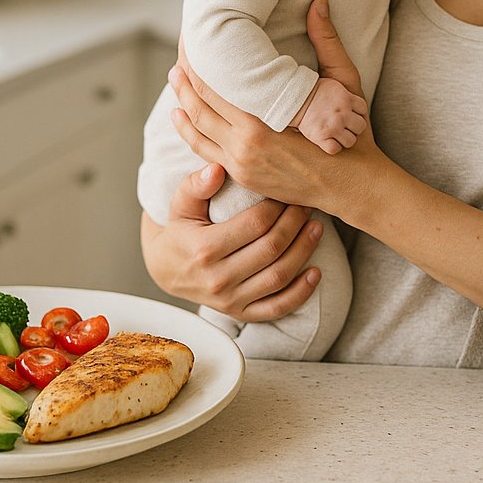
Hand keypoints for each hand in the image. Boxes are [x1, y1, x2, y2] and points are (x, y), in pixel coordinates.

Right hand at [139, 162, 325, 320]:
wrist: (165, 270)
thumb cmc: (180, 230)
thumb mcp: (181, 204)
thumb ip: (196, 184)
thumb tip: (216, 169)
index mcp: (205, 249)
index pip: (254, 224)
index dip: (277, 206)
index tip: (287, 191)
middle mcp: (218, 278)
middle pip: (271, 249)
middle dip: (294, 223)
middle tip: (306, 205)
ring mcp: (230, 300)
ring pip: (278, 277)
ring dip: (303, 251)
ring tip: (316, 228)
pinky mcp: (240, 314)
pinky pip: (276, 308)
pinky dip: (300, 293)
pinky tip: (316, 273)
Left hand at [170, 0, 377, 210]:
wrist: (354, 187)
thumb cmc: (352, 134)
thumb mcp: (344, 84)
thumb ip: (327, 42)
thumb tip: (319, 2)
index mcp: (263, 119)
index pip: (215, 84)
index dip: (200, 60)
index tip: (194, 40)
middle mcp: (245, 143)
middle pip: (200, 105)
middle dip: (186, 79)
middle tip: (177, 57)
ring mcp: (241, 164)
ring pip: (197, 131)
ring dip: (182, 104)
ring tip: (174, 81)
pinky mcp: (243, 177)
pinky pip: (206, 153)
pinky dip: (191, 133)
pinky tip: (184, 119)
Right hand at [296, 77, 367, 153]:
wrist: (294, 98)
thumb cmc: (313, 90)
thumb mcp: (334, 86)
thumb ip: (346, 94)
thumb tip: (352, 100)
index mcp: (347, 99)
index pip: (363, 109)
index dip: (356, 112)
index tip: (349, 113)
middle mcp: (343, 114)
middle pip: (361, 126)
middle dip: (354, 127)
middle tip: (345, 126)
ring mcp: (333, 127)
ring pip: (351, 141)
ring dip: (345, 139)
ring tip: (337, 135)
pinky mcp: (321, 137)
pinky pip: (335, 149)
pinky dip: (333, 147)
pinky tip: (328, 141)